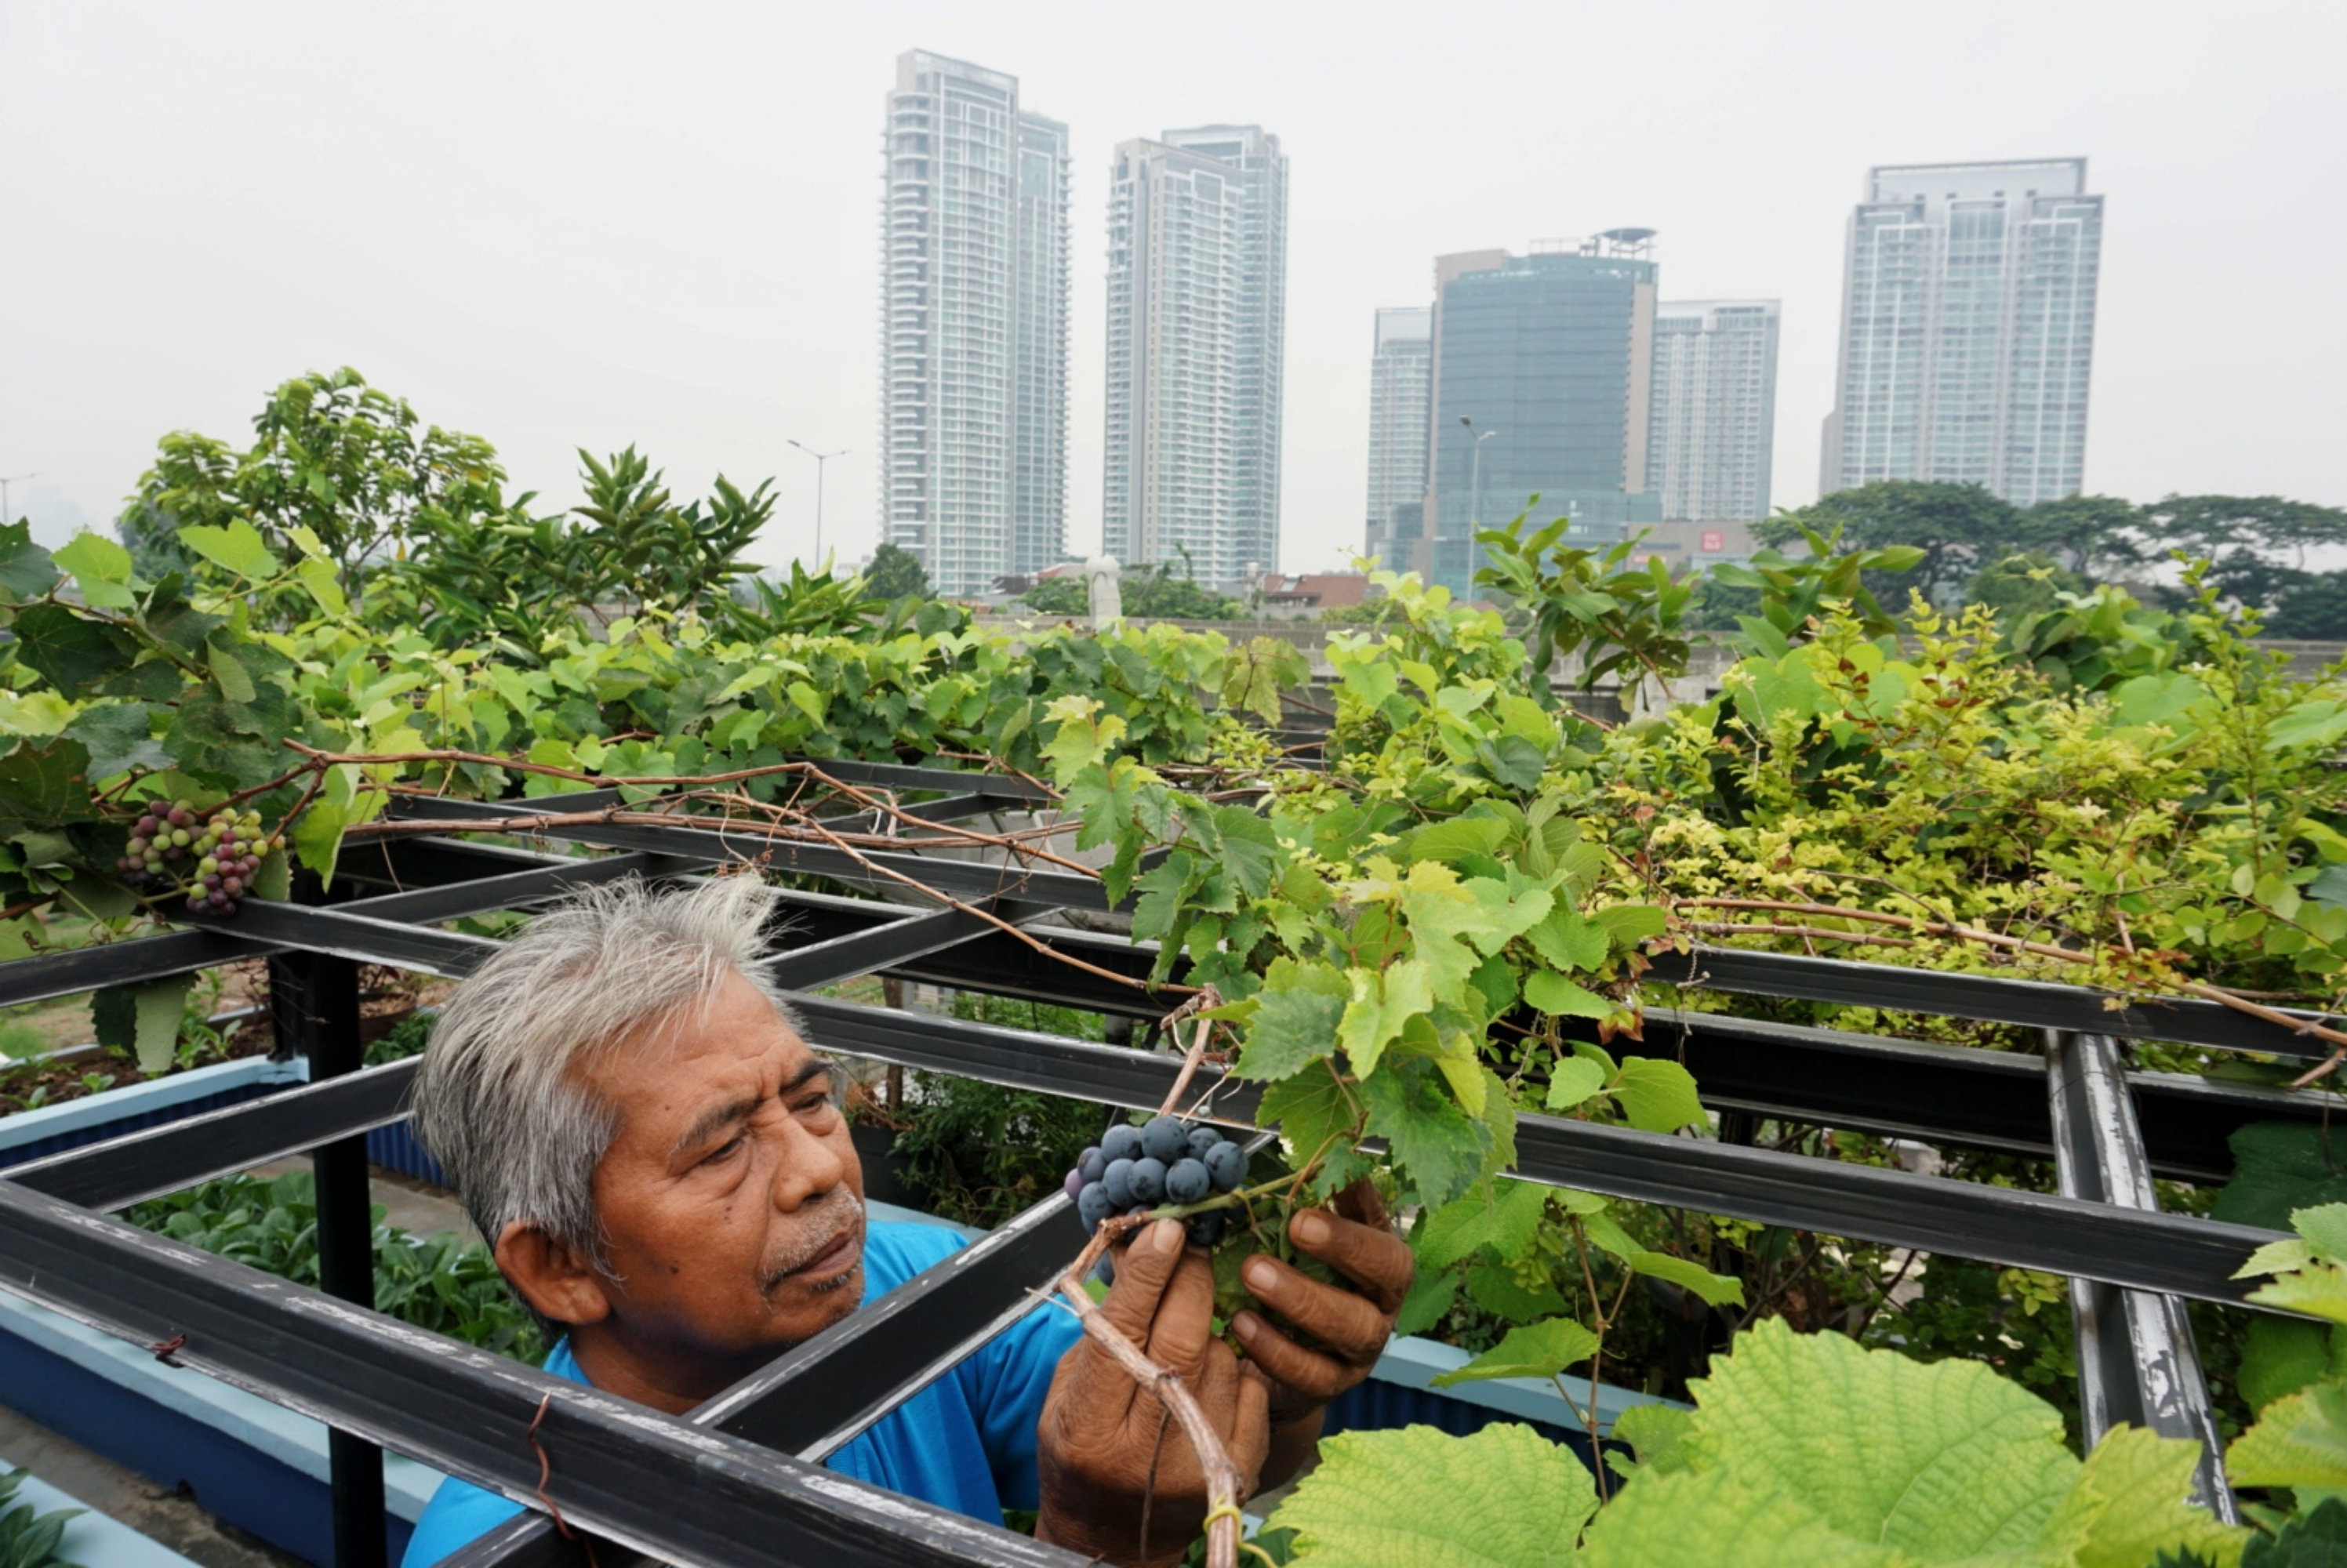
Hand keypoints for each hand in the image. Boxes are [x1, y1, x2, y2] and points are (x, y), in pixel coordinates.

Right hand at [1036, 1218, 1272, 1567]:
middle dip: (1190, 1278)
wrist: (1115, 1534)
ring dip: (1209, 1323)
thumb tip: (1136, 1253)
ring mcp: (1201, 1459)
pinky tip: (1213, 1365)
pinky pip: (1251, 1381)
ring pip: (1220, 1354)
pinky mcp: (1240, 1464)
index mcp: (1090, 1427)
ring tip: (1189, 1322)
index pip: (1124, 1334)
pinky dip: (1236, 1361)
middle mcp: (1147, 1449)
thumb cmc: (1082, 1449)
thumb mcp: (1068, 1391)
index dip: (1147, 1275)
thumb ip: (1101, 1331)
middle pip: (1182, 1338)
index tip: (1165, 1228)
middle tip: (1191, 1242)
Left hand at [1229, 1180, 1412, 1423]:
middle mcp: (1383, 1305)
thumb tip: (1316, 1157)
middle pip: (1386, 1278)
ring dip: (1303, 1298)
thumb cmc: (1299, 1277)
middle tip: (1293, 1226)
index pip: (1388, 1239)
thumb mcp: (1309, 1239)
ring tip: (1253, 1274)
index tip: (1313, 1204)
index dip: (1358, 1223)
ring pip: (1352, 1329)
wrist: (1285, 1358)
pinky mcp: (1331, 1385)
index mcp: (1383, 1262)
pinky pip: (1312, 1374)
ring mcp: (1361, 1350)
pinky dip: (1276, 1349)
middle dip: (1343, 1249)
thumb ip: (1317, 1202)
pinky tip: (1242, 1324)